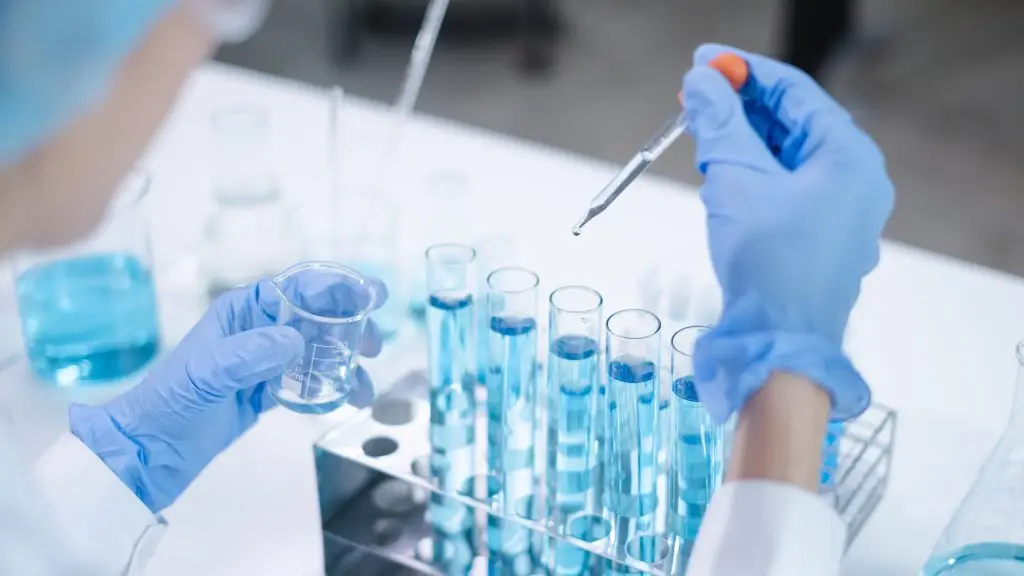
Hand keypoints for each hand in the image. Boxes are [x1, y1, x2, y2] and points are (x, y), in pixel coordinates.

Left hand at [69, 273, 387, 511]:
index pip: (298, 288)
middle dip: (350, 325)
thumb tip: (296, 342)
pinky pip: (306, 382)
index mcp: (241, 313)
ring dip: (344, 363)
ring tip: (363, 387)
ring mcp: (262, 362)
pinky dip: (329, 388)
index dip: (338, 286)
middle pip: (316, 315)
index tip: (372, 293)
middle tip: (373, 345)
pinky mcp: (264, 393)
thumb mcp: (206, 374)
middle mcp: (256, 331)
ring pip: (316, 350)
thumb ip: (249, 354)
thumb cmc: (168, 404)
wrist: (145, 452)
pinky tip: (342, 400)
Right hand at [681, 44, 893, 422]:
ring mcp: (841, 215)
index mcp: (849, 157)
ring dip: (742, 147)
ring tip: (703, 144)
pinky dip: (752, 179)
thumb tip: (701, 86)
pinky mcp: (819, 240)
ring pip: (785, 160)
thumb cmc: (771, 266)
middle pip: (791, 124)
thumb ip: (719, 124)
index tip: (704, 63)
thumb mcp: (737, 181)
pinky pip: (785, 192)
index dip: (743, 71)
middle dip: (739, 111)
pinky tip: (721, 182)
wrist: (779, 344)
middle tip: (694, 100)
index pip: (794, 92)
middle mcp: (854, 182)